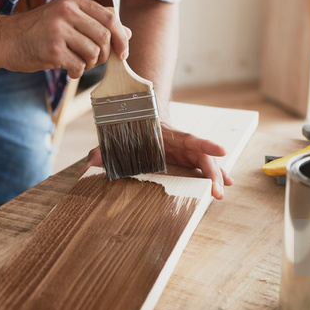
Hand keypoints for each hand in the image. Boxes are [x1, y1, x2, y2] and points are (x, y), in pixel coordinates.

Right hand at [0, 0, 131, 77]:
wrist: (3, 38)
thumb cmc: (37, 30)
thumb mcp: (66, 18)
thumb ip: (95, 23)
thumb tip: (127, 34)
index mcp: (73, 0)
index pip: (110, 17)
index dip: (122, 37)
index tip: (123, 52)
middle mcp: (67, 11)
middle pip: (105, 37)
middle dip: (105, 54)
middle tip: (94, 60)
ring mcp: (58, 30)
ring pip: (94, 53)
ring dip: (90, 64)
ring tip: (77, 62)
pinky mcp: (52, 49)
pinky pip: (79, 66)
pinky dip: (77, 72)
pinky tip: (67, 69)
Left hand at [81, 121, 232, 199]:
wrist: (136, 116)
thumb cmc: (127, 129)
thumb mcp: (113, 140)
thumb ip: (101, 152)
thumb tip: (86, 167)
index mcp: (166, 134)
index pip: (189, 138)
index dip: (205, 144)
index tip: (222, 150)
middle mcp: (179, 142)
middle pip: (201, 156)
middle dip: (212, 172)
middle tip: (217, 191)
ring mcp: (184, 149)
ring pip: (204, 162)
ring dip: (215, 176)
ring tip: (221, 193)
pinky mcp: (184, 157)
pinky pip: (201, 166)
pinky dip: (213, 175)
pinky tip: (224, 186)